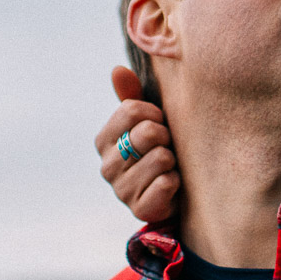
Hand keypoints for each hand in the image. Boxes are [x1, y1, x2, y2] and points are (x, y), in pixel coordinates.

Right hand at [94, 67, 179, 222]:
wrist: (172, 195)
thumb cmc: (158, 150)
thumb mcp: (146, 122)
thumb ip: (132, 97)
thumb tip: (118, 69)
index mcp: (104, 140)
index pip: (131, 109)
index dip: (155, 112)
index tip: (160, 122)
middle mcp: (107, 166)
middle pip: (148, 132)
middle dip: (166, 136)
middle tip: (167, 146)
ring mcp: (121, 190)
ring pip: (161, 158)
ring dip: (173, 160)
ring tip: (169, 166)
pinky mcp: (140, 210)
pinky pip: (167, 183)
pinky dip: (177, 181)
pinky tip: (172, 185)